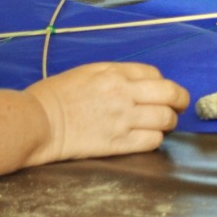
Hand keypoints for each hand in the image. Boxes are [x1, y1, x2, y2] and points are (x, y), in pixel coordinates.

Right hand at [24, 62, 189, 161]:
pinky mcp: (118, 143)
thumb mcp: (87, 73)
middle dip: (180, 101)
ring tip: (164, 126)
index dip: (161, 84)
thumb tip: (135, 86)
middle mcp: (124, 92)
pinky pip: (152, 140)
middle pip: (170, 94)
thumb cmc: (54, 96)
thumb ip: (115, 77)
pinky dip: (156, 139)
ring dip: (169, 122)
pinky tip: (150, 138)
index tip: (160, 93)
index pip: (154, 75)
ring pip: (166, 119)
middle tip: (179, 107)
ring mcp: (123, 118)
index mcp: (114, 72)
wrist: (37, 121)